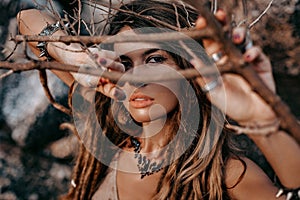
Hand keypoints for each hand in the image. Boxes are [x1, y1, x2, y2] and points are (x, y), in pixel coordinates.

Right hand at [71, 48, 125, 99]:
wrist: (78, 61)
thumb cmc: (81, 74)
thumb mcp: (84, 79)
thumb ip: (91, 81)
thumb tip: (98, 80)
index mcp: (108, 89)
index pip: (118, 94)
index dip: (118, 94)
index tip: (114, 91)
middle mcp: (114, 80)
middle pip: (122, 81)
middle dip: (118, 78)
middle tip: (108, 75)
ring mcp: (115, 68)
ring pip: (120, 68)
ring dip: (111, 64)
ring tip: (99, 60)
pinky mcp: (114, 57)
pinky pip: (114, 57)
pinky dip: (105, 56)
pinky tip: (95, 55)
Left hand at [192, 10, 276, 124]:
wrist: (253, 116)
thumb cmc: (231, 104)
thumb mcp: (214, 92)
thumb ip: (205, 77)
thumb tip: (193, 61)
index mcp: (216, 62)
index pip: (210, 42)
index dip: (206, 31)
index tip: (201, 21)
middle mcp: (230, 57)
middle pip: (226, 35)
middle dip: (223, 24)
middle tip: (220, 15)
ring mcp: (245, 58)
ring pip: (242, 39)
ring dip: (239, 34)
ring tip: (236, 37)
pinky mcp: (260, 62)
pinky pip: (256, 51)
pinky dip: (253, 52)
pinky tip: (248, 57)